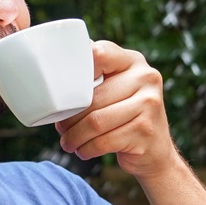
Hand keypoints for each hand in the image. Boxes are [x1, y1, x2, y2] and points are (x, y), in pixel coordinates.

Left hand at [53, 40, 177, 179]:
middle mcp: (146, 77)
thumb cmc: (123, 116)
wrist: (155, 150)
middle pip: (92, 96)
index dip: (76, 70)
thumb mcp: (115, 89)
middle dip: (69, 117)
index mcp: (133, 61)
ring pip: (96, 121)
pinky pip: (104, 141)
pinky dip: (87, 149)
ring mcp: (149, 104)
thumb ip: (93, 77)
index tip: (62, 90)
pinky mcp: (146, 130)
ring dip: (75, 136)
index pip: (100, 54)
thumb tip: (50, 75)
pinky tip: (83, 150)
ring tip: (68, 142)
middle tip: (61, 127)